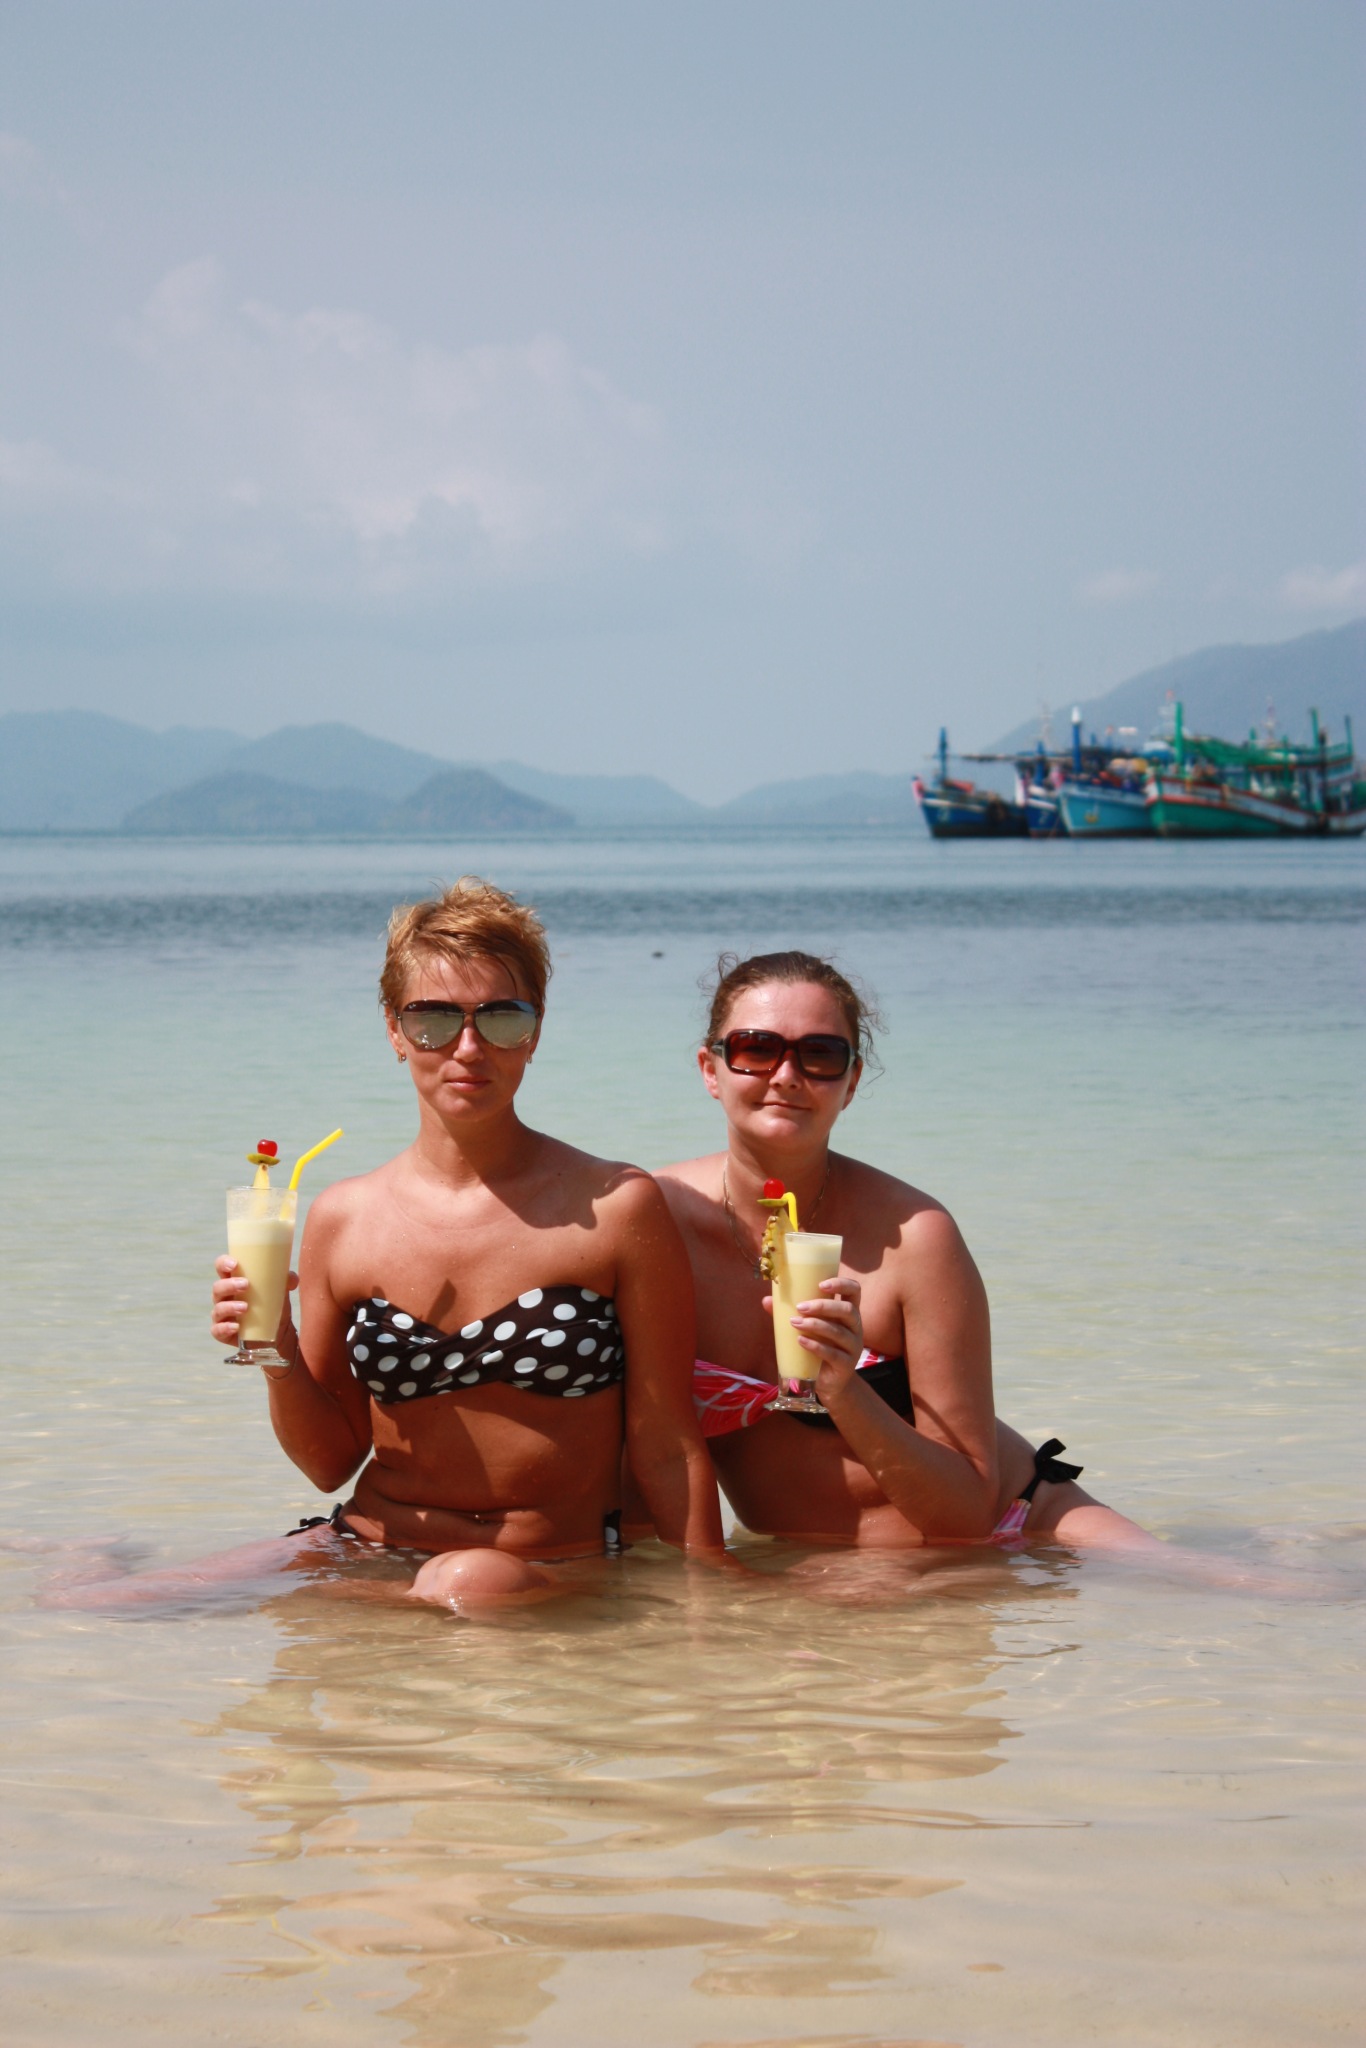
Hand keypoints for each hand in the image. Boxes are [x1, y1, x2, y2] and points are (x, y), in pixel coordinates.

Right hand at [211, 1255, 298, 1356]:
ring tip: (245, 1307)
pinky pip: (217, 1330)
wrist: (277, 1331)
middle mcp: (224, 1297)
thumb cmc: (271, 1303)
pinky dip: (225, 1328)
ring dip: (230, 1306)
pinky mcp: (222, 1332)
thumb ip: (286, 1281)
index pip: (221, 1268)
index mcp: (233, 1281)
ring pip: (218, 1309)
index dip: (223, 1263)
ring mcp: (221, 1315)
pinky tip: (236, 1327)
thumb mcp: (279, 1290)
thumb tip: (292, 1279)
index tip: (234, 1264)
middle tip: (245, 1285)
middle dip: (229, 1285)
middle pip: (218, 1287)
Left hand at [787, 1275, 864, 1401]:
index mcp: (847, 1313)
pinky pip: (834, 1354)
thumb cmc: (819, 1348)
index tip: (821, 1283)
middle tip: (800, 1307)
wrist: (829, 1382)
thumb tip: (766, 1300)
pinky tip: (801, 1341)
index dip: (841, 1284)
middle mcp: (855, 1328)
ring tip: (794, 1323)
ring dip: (815, 1325)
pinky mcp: (847, 1365)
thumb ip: (791, 1313)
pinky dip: (816, 1346)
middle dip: (823, 1306)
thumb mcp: (808, 1328)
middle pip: (847, 1310)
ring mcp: (853, 1347)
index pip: (854, 1291)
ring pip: (839, 1332)